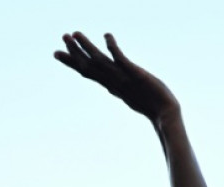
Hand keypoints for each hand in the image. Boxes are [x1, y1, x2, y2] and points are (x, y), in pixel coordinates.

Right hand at [55, 32, 179, 122]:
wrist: (165, 115)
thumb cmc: (153, 107)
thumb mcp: (133, 97)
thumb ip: (121, 90)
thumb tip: (111, 89)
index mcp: (112, 86)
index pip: (88, 72)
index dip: (73, 62)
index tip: (58, 53)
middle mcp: (114, 82)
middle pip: (89, 66)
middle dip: (75, 52)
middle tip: (62, 36)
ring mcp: (123, 78)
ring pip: (99, 60)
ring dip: (86, 46)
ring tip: (74, 33)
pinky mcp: (134, 73)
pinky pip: (120, 57)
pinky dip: (112, 47)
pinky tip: (107, 35)